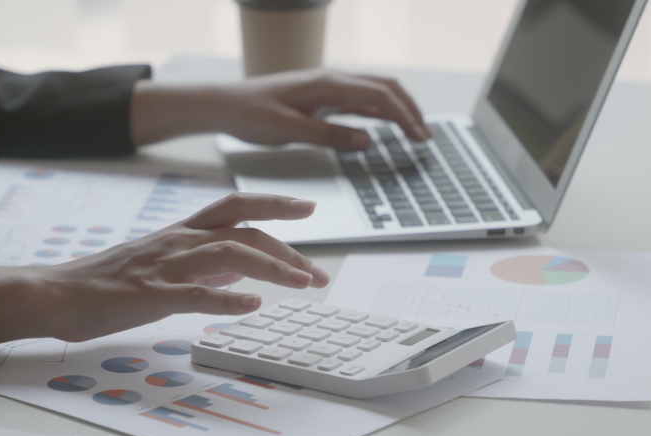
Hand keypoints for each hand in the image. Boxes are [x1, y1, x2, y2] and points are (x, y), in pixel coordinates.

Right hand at [0, 193, 328, 347]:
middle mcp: (177, 241)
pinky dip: (226, 297)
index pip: (235, 207)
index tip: (307, 207)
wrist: (56, 292)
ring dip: (271, 267)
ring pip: (228, 254)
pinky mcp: (149, 294)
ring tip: (302, 283)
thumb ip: (201, 261)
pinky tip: (251, 305)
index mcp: (180, 232)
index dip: (273, 204)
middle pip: (243, 230)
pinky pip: (194, 293)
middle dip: (287, 248)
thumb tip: (241, 266)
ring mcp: (164, 265)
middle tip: (317, 272)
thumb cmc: (108, 280)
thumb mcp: (162, 263)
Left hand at [131, 69, 429, 148]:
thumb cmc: (251, 114)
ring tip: (414, 133)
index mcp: (327, 84)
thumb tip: (369, 140)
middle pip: (384, 88)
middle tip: (425, 137)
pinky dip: (378, 113)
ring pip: (374, 93)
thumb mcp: (289, 130)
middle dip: (410, 110)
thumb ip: (330, 135)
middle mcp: (331, 80)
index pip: (379, 95)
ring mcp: (327, 88)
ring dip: (397, 110)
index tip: (420, 138)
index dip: (405, 117)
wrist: (225, 105)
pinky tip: (385, 127)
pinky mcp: (320, 98)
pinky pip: (357, 101)